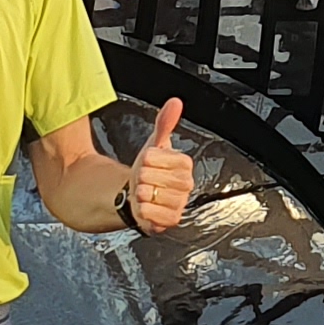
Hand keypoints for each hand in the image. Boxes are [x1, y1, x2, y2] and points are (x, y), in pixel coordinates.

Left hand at [125, 95, 195, 233]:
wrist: (137, 195)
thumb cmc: (149, 170)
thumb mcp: (154, 144)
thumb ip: (165, 123)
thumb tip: (175, 102)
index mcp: (185, 165)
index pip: (160, 157)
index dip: (148, 159)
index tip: (148, 161)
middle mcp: (186, 185)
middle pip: (155, 177)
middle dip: (143, 177)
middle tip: (145, 178)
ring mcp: (179, 204)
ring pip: (153, 195)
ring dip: (142, 194)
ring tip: (145, 192)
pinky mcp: (171, 221)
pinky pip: (154, 214)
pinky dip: (144, 210)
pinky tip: (145, 205)